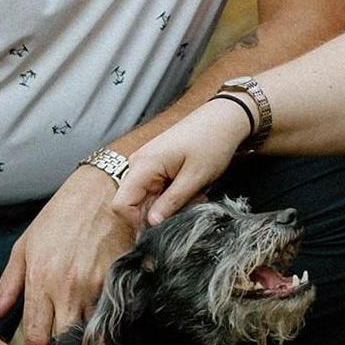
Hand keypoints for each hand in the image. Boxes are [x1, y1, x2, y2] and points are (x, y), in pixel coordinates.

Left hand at [0, 166, 137, 344]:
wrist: (103, 191)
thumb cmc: (63, 214)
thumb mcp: (25, 245)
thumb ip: (8, 286)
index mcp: (40, 278)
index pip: (36, 336)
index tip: (37, 344)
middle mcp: (67, 287)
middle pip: (63, 339)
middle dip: (59, 343)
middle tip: (57, 338)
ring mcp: (95, 285)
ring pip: (88, 329)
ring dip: (81, 330)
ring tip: (75, 320)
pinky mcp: (116, 280)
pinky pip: (108, 312)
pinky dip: (101, 314)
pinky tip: (95, 305)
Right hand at [112, 98, 248, 225]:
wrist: (223, 119)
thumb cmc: (211, 143)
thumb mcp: (195, 178)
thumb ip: (171, 202)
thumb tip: (150, 224)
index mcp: (143, 165)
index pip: (120, 204)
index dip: (137, 221)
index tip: (162, 226)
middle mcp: (138, 164)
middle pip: (134, 203)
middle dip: (159, 213)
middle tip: (188, 207)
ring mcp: (146, 164)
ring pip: (148, 198)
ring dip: (169, 204)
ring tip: (194, 196)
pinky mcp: (156, 165)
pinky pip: (156, 189)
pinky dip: (172, 195)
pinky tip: (191, 189)